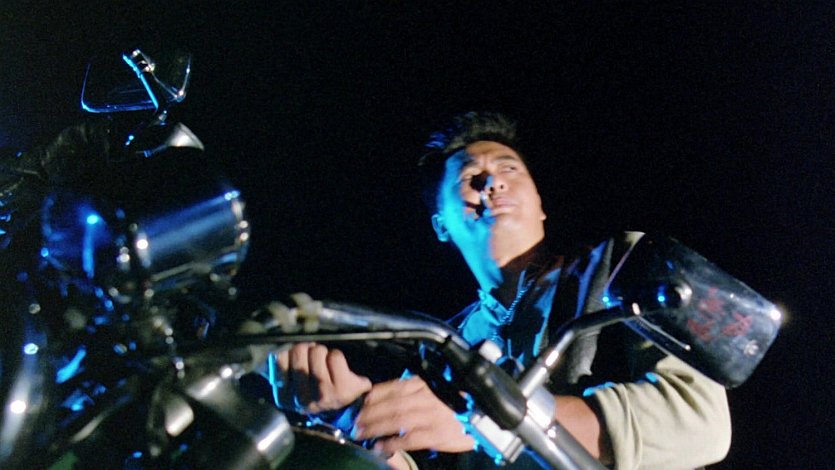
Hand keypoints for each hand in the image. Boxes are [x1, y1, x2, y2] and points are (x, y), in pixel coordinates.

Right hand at [275, 343, 371, 414]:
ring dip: (323, 353)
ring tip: (326, 364)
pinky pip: (335, 357)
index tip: (299, 359)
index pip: (279, 359)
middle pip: (299, 351)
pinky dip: (337, 357)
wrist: (348, 405)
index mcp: (286, 398)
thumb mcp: (295, 383)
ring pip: (317, 352)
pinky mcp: (342, 390)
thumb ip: (282, 367)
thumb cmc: (318, 388)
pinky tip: (338, 368)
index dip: (291, 352)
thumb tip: (277, 353)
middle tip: (314, 358)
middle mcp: (302, 399)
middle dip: (308, 349)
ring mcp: (322, 394)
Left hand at [354, 376, 473, 454]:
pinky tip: (381, 448)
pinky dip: (394, 443)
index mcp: (424, 384)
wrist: (481, 421)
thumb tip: (381, 398)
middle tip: (355, 423)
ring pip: (398, 419)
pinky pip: (411, 438)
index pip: (393, 387)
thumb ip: (412, 392)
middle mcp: (427, 396)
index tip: (359, 404)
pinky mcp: (439, 433)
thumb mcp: (433, 392)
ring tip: (362, 435)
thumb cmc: (453, 407)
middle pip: (392, 404)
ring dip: (377, 428)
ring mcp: (433, 414)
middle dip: (370, 414)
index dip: (373, 396)